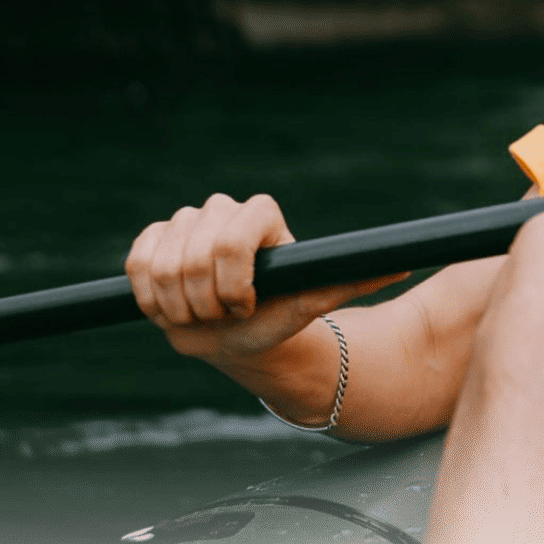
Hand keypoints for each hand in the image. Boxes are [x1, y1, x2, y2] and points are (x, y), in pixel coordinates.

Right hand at [125, 193, 401, 367]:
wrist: (241, 333)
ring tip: (203, 316)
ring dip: (180, 304)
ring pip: (164, 263)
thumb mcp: (317, 300)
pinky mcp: (151, 241)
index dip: (235, 281)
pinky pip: (138, 265)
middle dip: (208, 300)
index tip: (245, 307)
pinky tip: (171, 308)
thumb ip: (354, 277)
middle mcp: (220, 210)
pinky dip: (150, 297)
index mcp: (260, 215)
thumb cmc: (281, 315)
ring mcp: (183, 224)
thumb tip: (405, 262)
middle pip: (196, 253)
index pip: (234, 236)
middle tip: (225, 317)